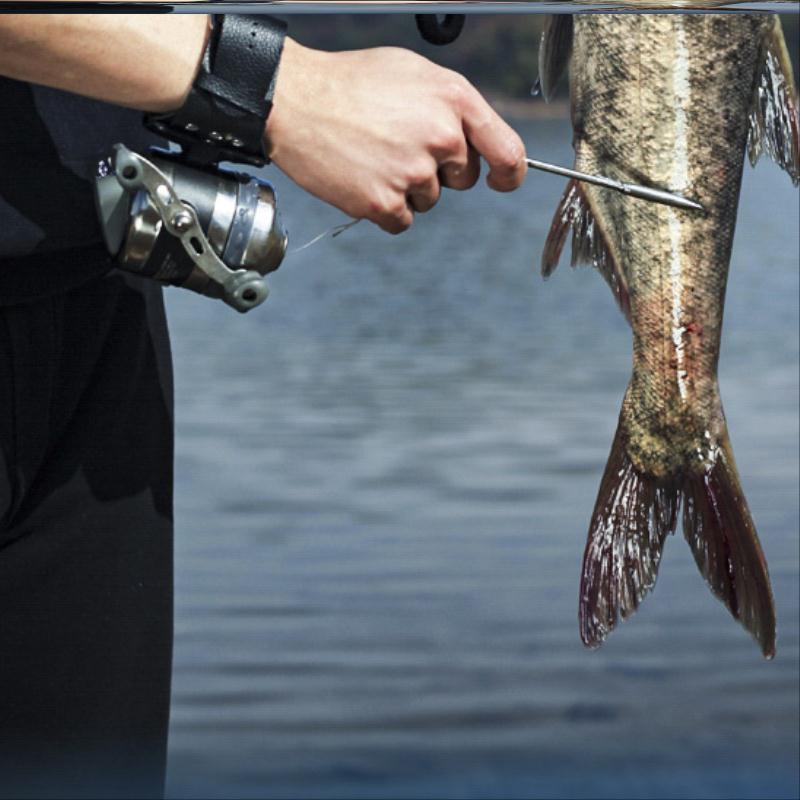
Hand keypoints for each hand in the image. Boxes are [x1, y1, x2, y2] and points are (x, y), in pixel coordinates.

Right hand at [265, 39, 526, 233]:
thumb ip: (451, 106)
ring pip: (429, 200)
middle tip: (398, 146)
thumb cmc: (350, 84)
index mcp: (454, 100)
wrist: (295, 101)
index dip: (508, 173)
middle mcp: (441, 137)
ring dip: (406, 188)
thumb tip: (473, 138)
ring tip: (373, 156)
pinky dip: (385, 209)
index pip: (507, 150)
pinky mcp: (384, 202)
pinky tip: (363, 179)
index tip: (500, 181)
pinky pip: (402, 221)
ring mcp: (413, 172)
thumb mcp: (413, 73)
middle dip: (438, 171)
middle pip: (462, 179)